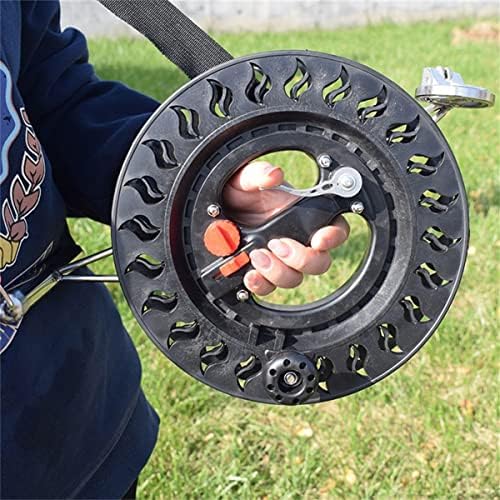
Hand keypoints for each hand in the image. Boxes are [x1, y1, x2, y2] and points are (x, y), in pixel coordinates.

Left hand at [222, 161, 349, 295]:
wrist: (217, 210)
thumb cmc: (238, 192)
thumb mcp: (244, 178)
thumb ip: (258, 173)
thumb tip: (273, 175)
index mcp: (304, 215)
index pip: (336, 229)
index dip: (334, 237)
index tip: (319, 239)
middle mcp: (297, 240)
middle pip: (319, 263)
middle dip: (301, 258)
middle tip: (277, 244)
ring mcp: (280, 260)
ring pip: (294, 278)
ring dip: (278, 272)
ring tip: (257, 256)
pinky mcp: (262, 273)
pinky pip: (268, 288)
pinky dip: (260, 285)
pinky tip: (251, 275)